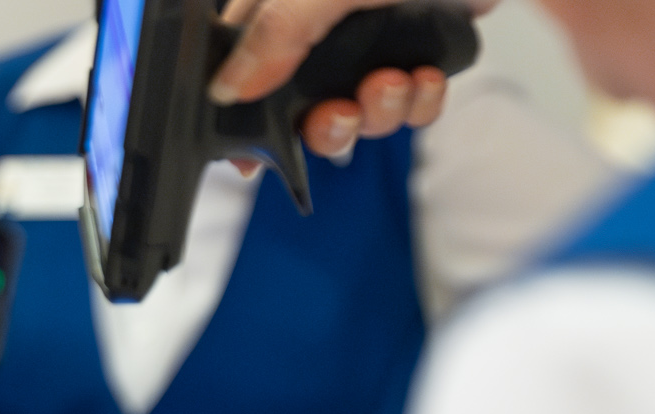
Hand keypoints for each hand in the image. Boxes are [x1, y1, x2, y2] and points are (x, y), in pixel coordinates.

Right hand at [210, 0, 500, 159]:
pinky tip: (427, 76)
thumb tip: (226, 86)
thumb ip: (276, 32)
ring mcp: (372, 40)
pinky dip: (419, 103)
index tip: (249, 156)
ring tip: (397, 81)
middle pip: (300, 104)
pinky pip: (408, 105)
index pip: (243, 57)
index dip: (242, 110)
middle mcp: (324, 23)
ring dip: (379, 112)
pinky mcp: (417, 51)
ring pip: (358, 111)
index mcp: (288, 1)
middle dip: (327, 123)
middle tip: (343, 113)